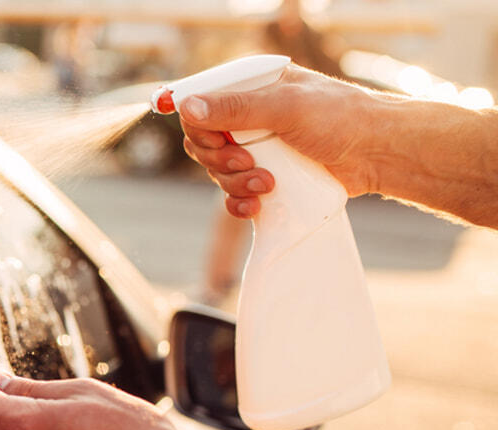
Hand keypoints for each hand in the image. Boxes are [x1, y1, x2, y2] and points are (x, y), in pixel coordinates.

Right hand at [179, 65, 382, 217]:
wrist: (379, 154)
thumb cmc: (341, 118)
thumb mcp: (285, 107)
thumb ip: (236, 108)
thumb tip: (187, 105)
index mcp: (251, 89)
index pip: (200, 103)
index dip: (197, 123)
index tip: (213, 139)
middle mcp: (248, 117)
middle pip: (203, 142)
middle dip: (220, 159)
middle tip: (249, 161)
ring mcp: (256, 149)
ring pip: (217, 171)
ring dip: (236, 182)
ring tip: (269, 183)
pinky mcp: (265, 178)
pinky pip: (232, 195)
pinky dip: (239, 202)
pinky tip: (257, 204)